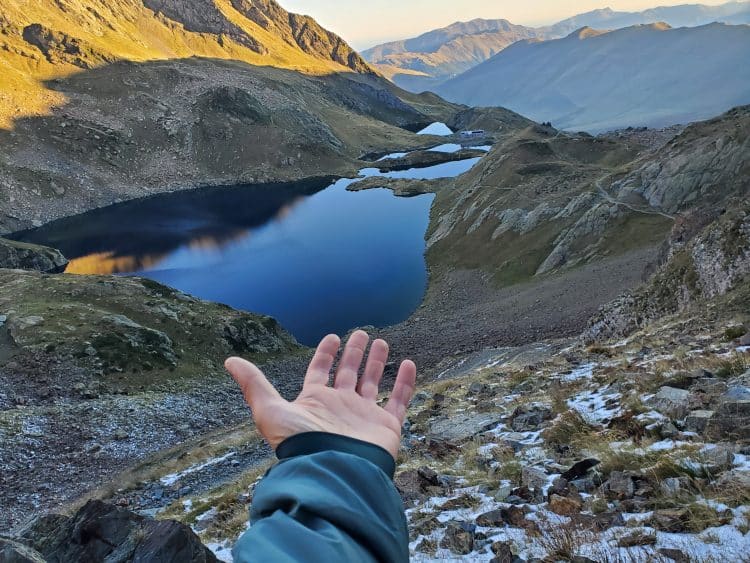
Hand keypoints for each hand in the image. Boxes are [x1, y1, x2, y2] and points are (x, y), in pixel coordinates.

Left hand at [225, 330, 416, 458]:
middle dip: (354, 354)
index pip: (320, 371)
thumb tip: (229, 361)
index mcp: (315, 402)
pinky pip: (399, 400)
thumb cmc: (300, 443)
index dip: (325, 354)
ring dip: (376, 363)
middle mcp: (340, 406)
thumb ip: (254, 384)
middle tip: (361, 333)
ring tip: (382, 341)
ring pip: (372, 383)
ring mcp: (364, 415)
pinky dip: (405, 383)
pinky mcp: (386, 426)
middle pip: (348, 374)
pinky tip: (409, 363)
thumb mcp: (270, 409)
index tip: (332, 337)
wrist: (333, 470)